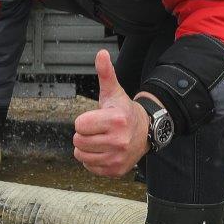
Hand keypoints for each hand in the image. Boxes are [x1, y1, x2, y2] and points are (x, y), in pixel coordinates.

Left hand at [72, 49, 148, 177]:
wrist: (145, 131)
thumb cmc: (123, 111)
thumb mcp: (114, 92)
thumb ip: (105, 73)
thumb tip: (101, 54)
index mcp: (116, 120)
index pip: (79, 125)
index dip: (84, 121)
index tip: (95, 119)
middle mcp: (119, 141)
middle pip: (78, 141)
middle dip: (84, 135)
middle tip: (98, 130)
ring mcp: (118, 158)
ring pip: (81, 156)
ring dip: (86, 148)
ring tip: (100, 140)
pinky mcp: (116, 170)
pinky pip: (90, 167)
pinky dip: (93, 160)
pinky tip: (104, 151)